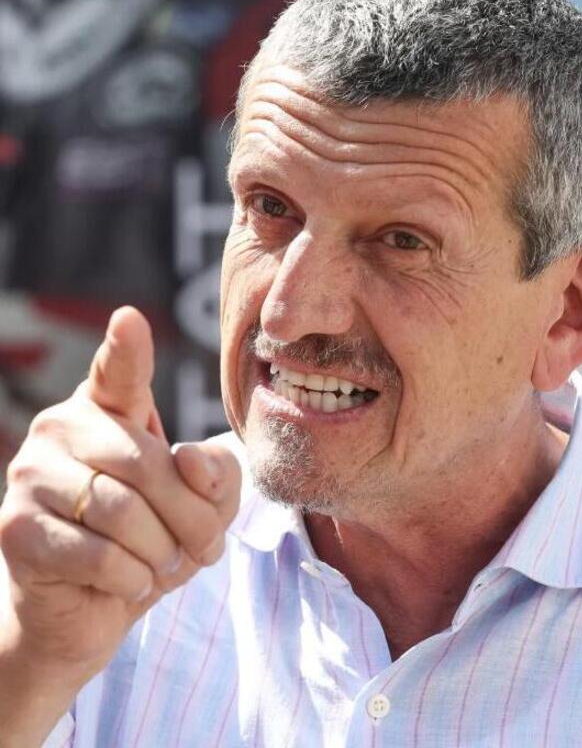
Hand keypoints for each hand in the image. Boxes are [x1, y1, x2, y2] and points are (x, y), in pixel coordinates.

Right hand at [0, 307, 239, 729]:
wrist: (90, 606)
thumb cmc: (154, 537)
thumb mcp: (206, 503)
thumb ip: (217, 474)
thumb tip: (188, 456)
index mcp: (109, 410)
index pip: (119, 372)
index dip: (127, 348)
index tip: (131, 319)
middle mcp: (62, 428)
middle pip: (147, 465)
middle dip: (192, 516)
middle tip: (206, 546)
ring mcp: (30, 475)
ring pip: (123, 512)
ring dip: (163, 551)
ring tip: (166, 563)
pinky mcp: (15, 529)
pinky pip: (100, 555)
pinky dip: (133, 578)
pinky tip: (131, 581)